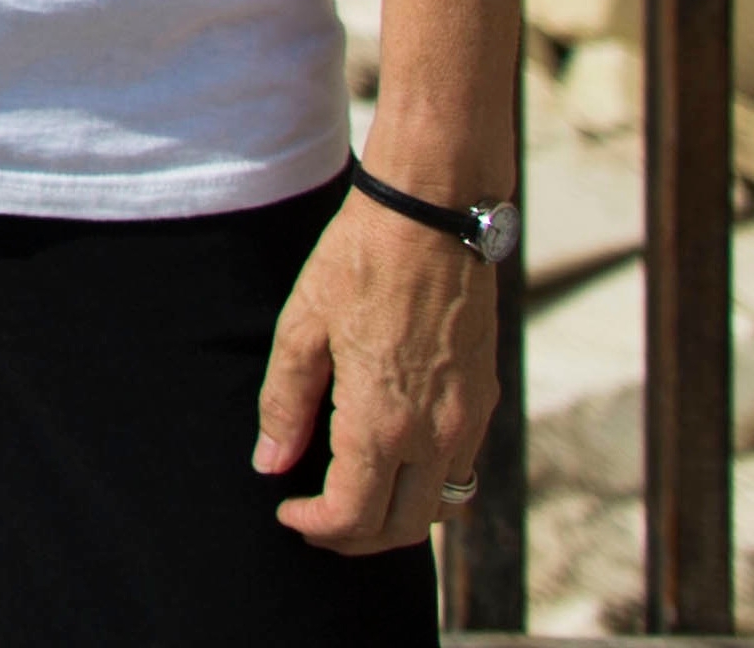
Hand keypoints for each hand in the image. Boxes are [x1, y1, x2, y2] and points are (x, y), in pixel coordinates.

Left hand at [254, 190, 497, 551]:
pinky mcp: (484, 401)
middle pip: (402, 529)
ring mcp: (468, 419)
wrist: (433, 216)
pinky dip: (426, 488)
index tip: (288, 510)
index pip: (355, 515)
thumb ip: (284, 404)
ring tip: (350, 499)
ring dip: (395, 519)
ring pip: (440, 509)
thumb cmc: (358, 262)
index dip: (316, 527)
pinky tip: (389, 463)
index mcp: (382, 419)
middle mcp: (435, 432)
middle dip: (353, 537)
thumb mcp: (301, 327)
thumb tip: (269, 464)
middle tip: (313, 518)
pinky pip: (461, 472)